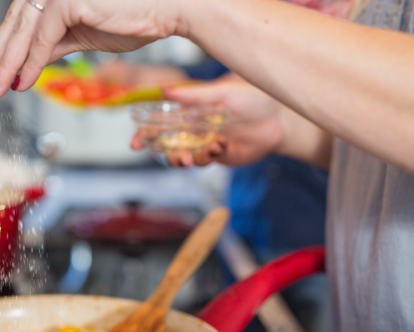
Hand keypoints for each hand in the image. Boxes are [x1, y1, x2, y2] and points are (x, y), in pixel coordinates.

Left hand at [0, 0, 182, 97]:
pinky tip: (23, 83)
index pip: (18, 22)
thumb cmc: (133, 19)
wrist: (167, 11)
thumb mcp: (82, 37)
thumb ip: (53, 47)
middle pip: (13, 25)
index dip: (1, 51)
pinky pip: (43, 38)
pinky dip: (31, 63)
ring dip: (7, 65)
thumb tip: (28, 66)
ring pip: (22, 32)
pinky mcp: (69, 0)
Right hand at [132, 75, 287, 166]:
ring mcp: (205, 144)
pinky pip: (208, 160)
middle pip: (168, 147)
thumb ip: (193, 94)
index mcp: (187, 112)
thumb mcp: (221, 92)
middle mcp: (192, 130)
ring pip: (185, 158)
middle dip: (166, 155)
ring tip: (194, 156)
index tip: (134, 144)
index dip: (143, 135)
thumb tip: (164, 90)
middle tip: (177, 157)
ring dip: (186, 159)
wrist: (279, 114)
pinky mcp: (221, 155)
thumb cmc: (251, 96)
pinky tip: (221, 145)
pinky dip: (210, 154)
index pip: (158, 125)